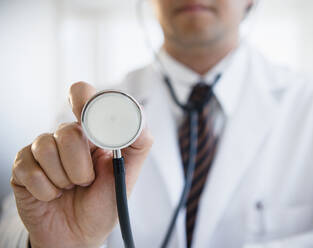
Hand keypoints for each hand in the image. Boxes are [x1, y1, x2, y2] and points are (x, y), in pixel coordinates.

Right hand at [10, 82, 152, 247]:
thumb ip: (138, 142)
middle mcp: (67, 137)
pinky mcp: (23, 167)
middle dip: (81, 165)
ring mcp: (43, 151)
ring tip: (70, 189)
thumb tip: (136, 116)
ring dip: (64, 179)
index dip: (85, 101)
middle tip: (86, 181)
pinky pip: (29, 169)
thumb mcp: (128, 173)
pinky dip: (46, 189)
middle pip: (68, 130)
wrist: (81, 235)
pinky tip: (52, 195)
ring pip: (47, 148)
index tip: (85, 113)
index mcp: (93, 133)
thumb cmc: (104, 203)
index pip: (84, 96)